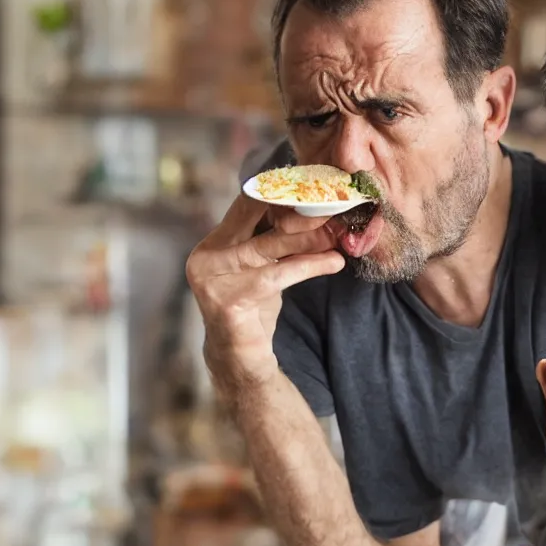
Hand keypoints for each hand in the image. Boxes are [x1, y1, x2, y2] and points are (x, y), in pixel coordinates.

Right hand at [186, 195, 345, 398]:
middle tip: (334, 206)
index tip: (317, 189)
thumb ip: (279, 243)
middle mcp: (207, 256)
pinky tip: (334, 263)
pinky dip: (310, 266)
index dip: (283, 193)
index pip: (248, 204)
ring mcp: (213, 278)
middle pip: (258, 220)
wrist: (239, 357)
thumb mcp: (265, 268)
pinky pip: (277, 276)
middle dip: (299, 210)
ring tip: (339, 236)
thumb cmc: (254, 308)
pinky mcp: (228, 301)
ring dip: (310, 239)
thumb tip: (322, 215)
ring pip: (270, 246)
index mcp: (214, 242)